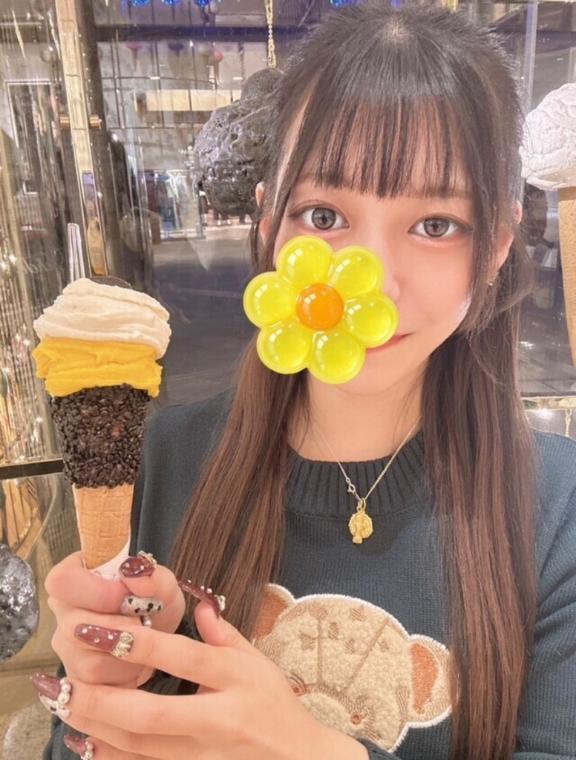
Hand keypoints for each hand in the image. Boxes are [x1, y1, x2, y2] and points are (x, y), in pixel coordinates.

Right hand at [45, 552, 184, 687]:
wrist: (160, 634)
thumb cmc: (155, 602)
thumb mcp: (163, 584)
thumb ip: (152, 576)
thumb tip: (134, 571)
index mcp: (74, 575)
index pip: (61, 581)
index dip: (96, 592)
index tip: (127, 598)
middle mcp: (61, 612)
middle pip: (72, 628)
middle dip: (120, 630)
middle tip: (143, 623)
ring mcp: (64, 649)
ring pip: (89, 664)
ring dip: (128, 657)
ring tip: (142, 643)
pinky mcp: (74, 684)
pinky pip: (96, 692)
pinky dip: (126, 679)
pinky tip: (136, 663)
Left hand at [47, 594, 367, 759]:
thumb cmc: (276, 705)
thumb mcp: (258, 661)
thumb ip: (225, 632)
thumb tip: (198, 603)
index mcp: (234, 680)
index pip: (182, 658)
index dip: (138, 644)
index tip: (99, 630)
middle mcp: (215, 720)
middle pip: (149, 715)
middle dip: (101, 699)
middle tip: (62, 682)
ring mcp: (201, 754)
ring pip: (139, 748)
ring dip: (96, 728)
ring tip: (63, 706)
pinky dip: (111, 755)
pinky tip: (85, 742)